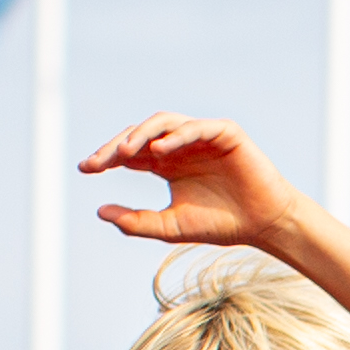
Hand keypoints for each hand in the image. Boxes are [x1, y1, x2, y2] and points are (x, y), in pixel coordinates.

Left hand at [82, 114, 314, 256]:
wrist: (264, 225)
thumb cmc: (221, 224)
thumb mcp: (171, 226)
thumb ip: (137, 221)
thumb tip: (99, 212)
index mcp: (165, 164)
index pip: (129, 154)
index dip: (106, 158)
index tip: (85, 168)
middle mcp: (179, 146)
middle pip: (139, 135)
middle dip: (117, 146)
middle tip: (99, 162)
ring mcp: (201, 136)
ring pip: (163, 123)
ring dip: (142, 134)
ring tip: (125, 152)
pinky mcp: (224, 133)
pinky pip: (195, 127)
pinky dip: (176, 136)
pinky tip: (159, 151)